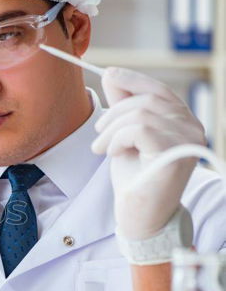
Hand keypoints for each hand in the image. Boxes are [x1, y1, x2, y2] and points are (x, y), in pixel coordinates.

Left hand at [91, 67, 206, 239]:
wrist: (139, 216)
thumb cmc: (134, 178)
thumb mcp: (125, 136)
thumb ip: (123, 107)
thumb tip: (111, 74)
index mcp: (183, 121)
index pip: (159, 90)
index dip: (133, 79)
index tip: (108, 75)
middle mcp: (192, 128)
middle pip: (147, 99)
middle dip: (114, 113)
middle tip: (98, 135)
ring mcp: (187, 141)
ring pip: (140, 113)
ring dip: (111, 130)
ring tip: (101, 148)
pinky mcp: (175, 154)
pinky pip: (139, 129)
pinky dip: (117, 139)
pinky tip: (112, 154)